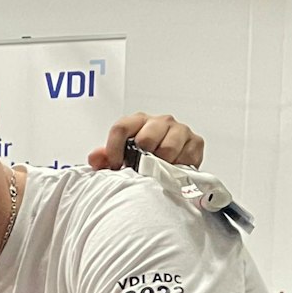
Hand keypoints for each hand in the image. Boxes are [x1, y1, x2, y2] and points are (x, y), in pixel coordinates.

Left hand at [89, 113, 204, 169]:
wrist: (170, 168)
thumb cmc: (143, 159)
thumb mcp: (120, 158)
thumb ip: (104, 158)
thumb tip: (96, 157)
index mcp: (138, 121)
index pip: (121, 128)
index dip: (114, 149)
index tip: (114, 165)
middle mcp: (160, 122)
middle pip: (146, 138)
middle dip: (140, 158)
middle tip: (140, 168)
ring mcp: (179, 130)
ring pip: (167, 149)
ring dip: (160, 165)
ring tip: (156, 171)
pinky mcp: (195, 142)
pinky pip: (185, 157)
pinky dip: (177, 168)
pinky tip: (172, 170)